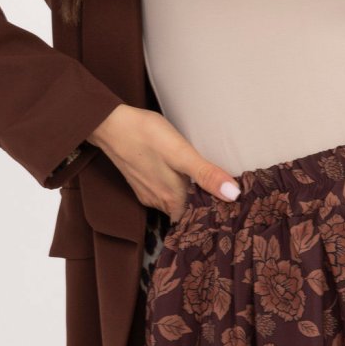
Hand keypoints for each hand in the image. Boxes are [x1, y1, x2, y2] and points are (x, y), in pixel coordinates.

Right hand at [88, 104, 240, 219]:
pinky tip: (186, 180)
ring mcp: (148, 194)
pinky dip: (177, 192)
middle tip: (229, 201)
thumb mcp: (181, 153)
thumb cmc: (146, 135)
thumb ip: (206, 174)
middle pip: (187, 214)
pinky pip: (164, 195)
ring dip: (191, 199)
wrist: (110, 124)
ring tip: (213, 190)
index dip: (215, 218)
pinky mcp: (141, 184)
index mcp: (172, 199)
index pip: (197, 221)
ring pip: (175, 205)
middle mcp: (160, 202)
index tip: (234, 213)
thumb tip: (234, 195)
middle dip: (205, 209)